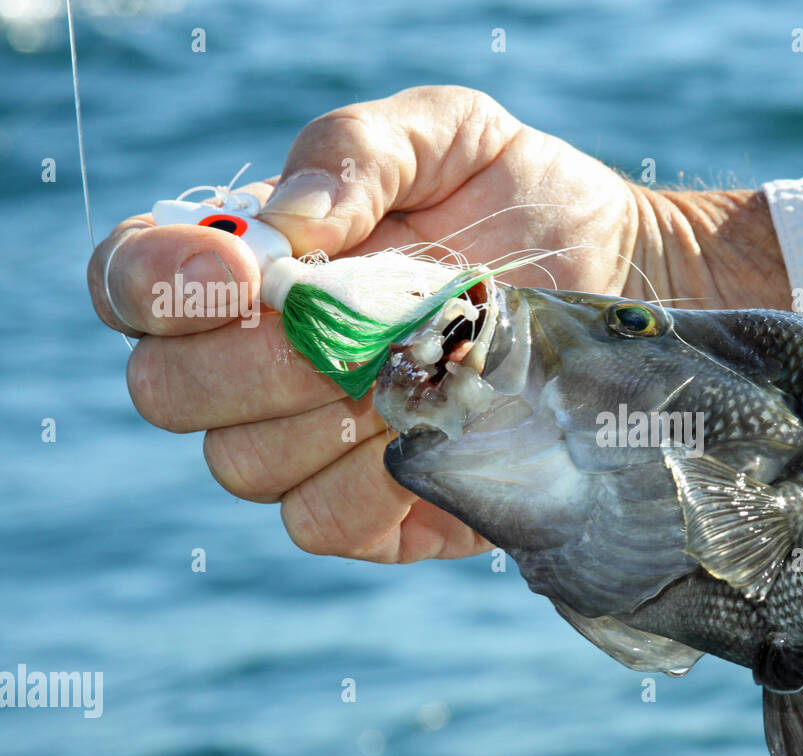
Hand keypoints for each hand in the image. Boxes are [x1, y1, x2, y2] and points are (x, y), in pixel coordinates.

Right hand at [86, 85, 788, 561]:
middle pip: (169, 394)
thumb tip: (287, 225)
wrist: (618, 277)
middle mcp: (260, 365)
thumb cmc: (518, 197)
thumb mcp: (443, 134)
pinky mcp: (380, 514)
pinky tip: (430, 433)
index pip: (133, 287)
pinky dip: (364, 485)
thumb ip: (353, 152)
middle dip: (248, 359)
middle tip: (346, 323)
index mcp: (249, 268)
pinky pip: (321, 524)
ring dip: (318, 418)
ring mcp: (315, 447)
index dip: (157, 283)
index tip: (244, 268)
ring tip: (414, 367)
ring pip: (241, 466)